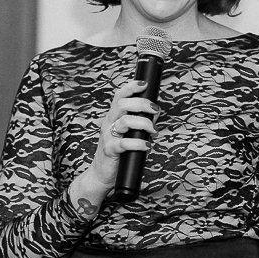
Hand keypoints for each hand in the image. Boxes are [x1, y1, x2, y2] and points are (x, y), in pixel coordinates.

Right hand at [68, 79, 158, 214]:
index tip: (144, 84)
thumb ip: (141, 121)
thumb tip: (155, 110)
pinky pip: (124, 144)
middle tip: (155, 110)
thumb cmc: (120, 151)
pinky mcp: (110, 150)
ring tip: (154, 131)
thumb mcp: (129, 133)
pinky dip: (138, 143)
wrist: (103, 173)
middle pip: (122, 104)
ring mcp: (108, 136)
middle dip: (142, 104)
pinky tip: (147, 146)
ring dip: (144, 124)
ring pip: (124, 122)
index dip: (131, 87)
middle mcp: (109, 123)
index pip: (119, 96)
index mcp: (113, 116)